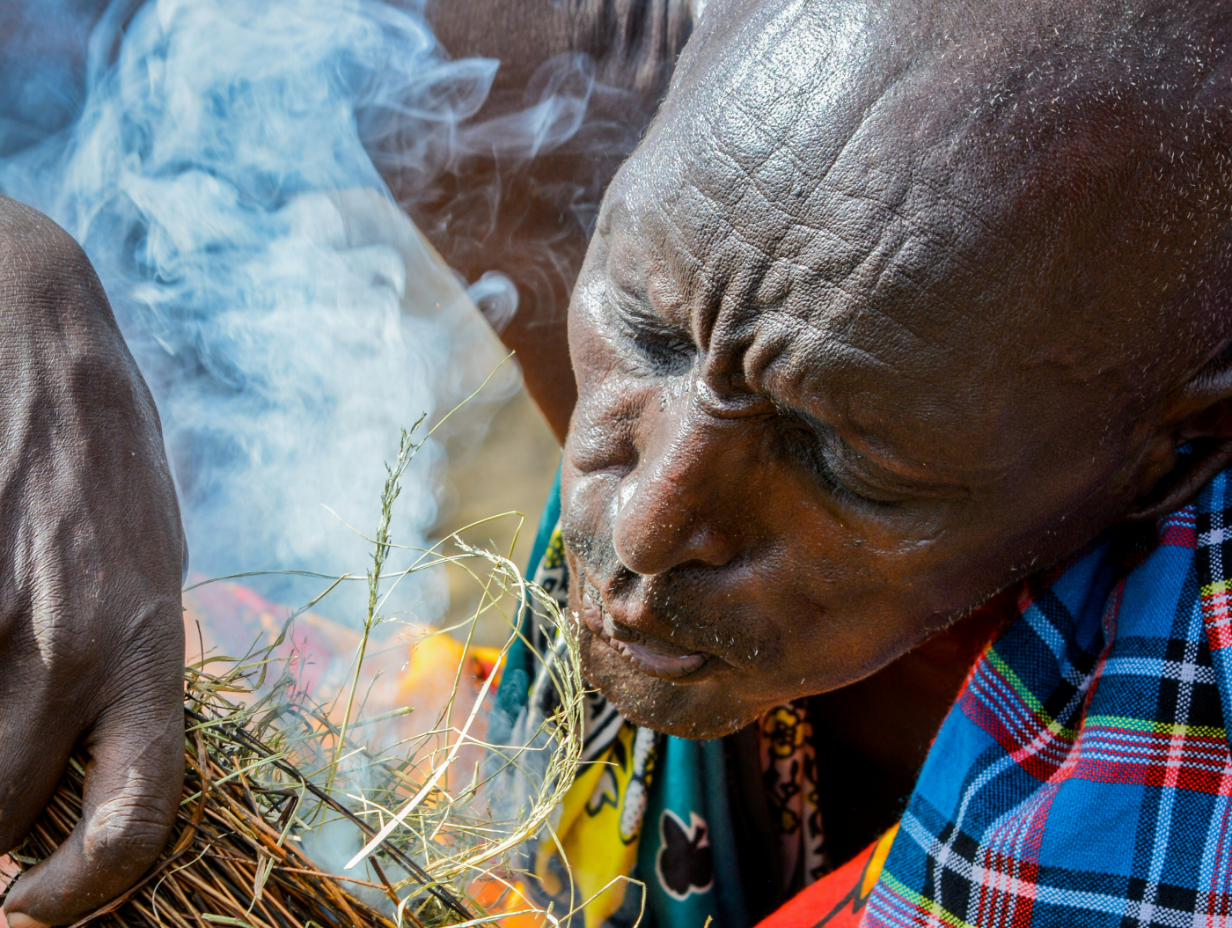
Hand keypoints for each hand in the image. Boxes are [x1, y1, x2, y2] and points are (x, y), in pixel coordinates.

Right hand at [0, 196, 185, 926]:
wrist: (31, 325)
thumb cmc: (95, 456)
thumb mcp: (146, 561)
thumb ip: (123, 662)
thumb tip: (89, 764)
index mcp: (147, 640)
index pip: (141, 815)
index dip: (87, 893)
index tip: (34, 913)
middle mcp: (72, 640)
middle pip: (2, 819)